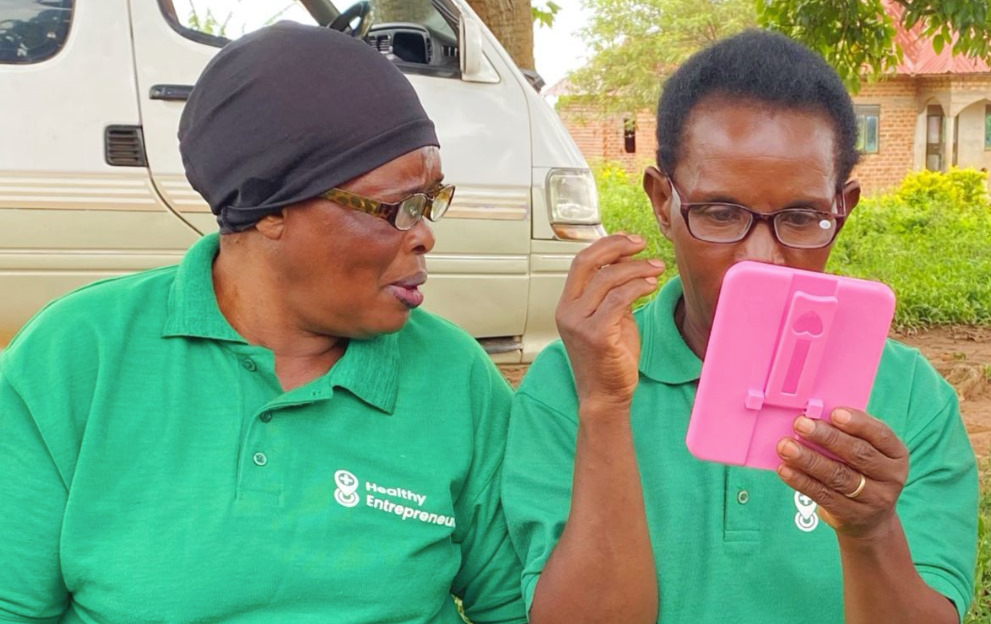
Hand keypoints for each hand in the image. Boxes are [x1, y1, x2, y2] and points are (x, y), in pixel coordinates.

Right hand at [556, 233, 664, 415]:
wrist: (605, 396)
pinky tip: (651, 285)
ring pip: (607, 279)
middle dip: (617, 247)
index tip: (630, 241)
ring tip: (656, 268)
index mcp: (567, 305)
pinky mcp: (596, 335)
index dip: (606, 246)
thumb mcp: (608, 319)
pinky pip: (619, 300)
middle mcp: (567, 311)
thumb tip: (625, 263)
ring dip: (636, 268)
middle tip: (642, 244)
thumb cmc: (609, 359)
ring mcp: (579, 323)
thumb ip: (611, 294)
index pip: (581, 262)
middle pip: (588, 263)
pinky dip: (638, 287)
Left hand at [775, 408, 909, 538]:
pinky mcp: (851, 515)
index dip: (858, 423)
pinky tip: (785, 469)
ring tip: (786, 446)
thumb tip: (815, 415)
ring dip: (808, 459)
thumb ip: (848, 434)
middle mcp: (890, 477)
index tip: (835, 413)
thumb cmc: (861, 471)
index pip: (881, 435)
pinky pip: (823, 495)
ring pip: (838, 476)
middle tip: (801, 424)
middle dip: (827, 437)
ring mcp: (873, 499)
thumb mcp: (867, 452)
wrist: (870, 520)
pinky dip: (801, 481)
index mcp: (896, 454)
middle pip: (858, 454)